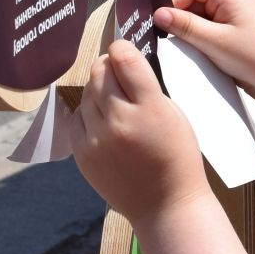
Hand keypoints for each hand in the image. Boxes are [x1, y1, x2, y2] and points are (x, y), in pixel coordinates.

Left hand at [69, 40, 209, 225]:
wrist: (165, 205)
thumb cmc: (178, 157)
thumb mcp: (175, 115)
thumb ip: (148, 88)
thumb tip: (124, 63)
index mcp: (150, 108)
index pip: (124, 58)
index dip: (123, 48)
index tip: (125, 51)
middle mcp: (119, 121)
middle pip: (100, 71)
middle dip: (109, 66)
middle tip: (119, 73)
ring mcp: (97, 139)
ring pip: (86, 92)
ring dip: (98, 89)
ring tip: (114, 102)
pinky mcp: (82, 154)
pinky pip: (76, 118)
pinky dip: (88, 113)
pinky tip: (103, 120)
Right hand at [154, 0, 254, 100]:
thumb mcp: (214, 43)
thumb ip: (185, 25)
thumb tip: (158, 13)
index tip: (173, 24)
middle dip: (183, 13)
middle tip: (186, 37)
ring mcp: (231, 11)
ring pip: (197, 9)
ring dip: (191, 26)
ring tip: (200, 46)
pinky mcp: (231, 26)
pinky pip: (206, 21)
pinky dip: (199, 33)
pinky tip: (205, 49)